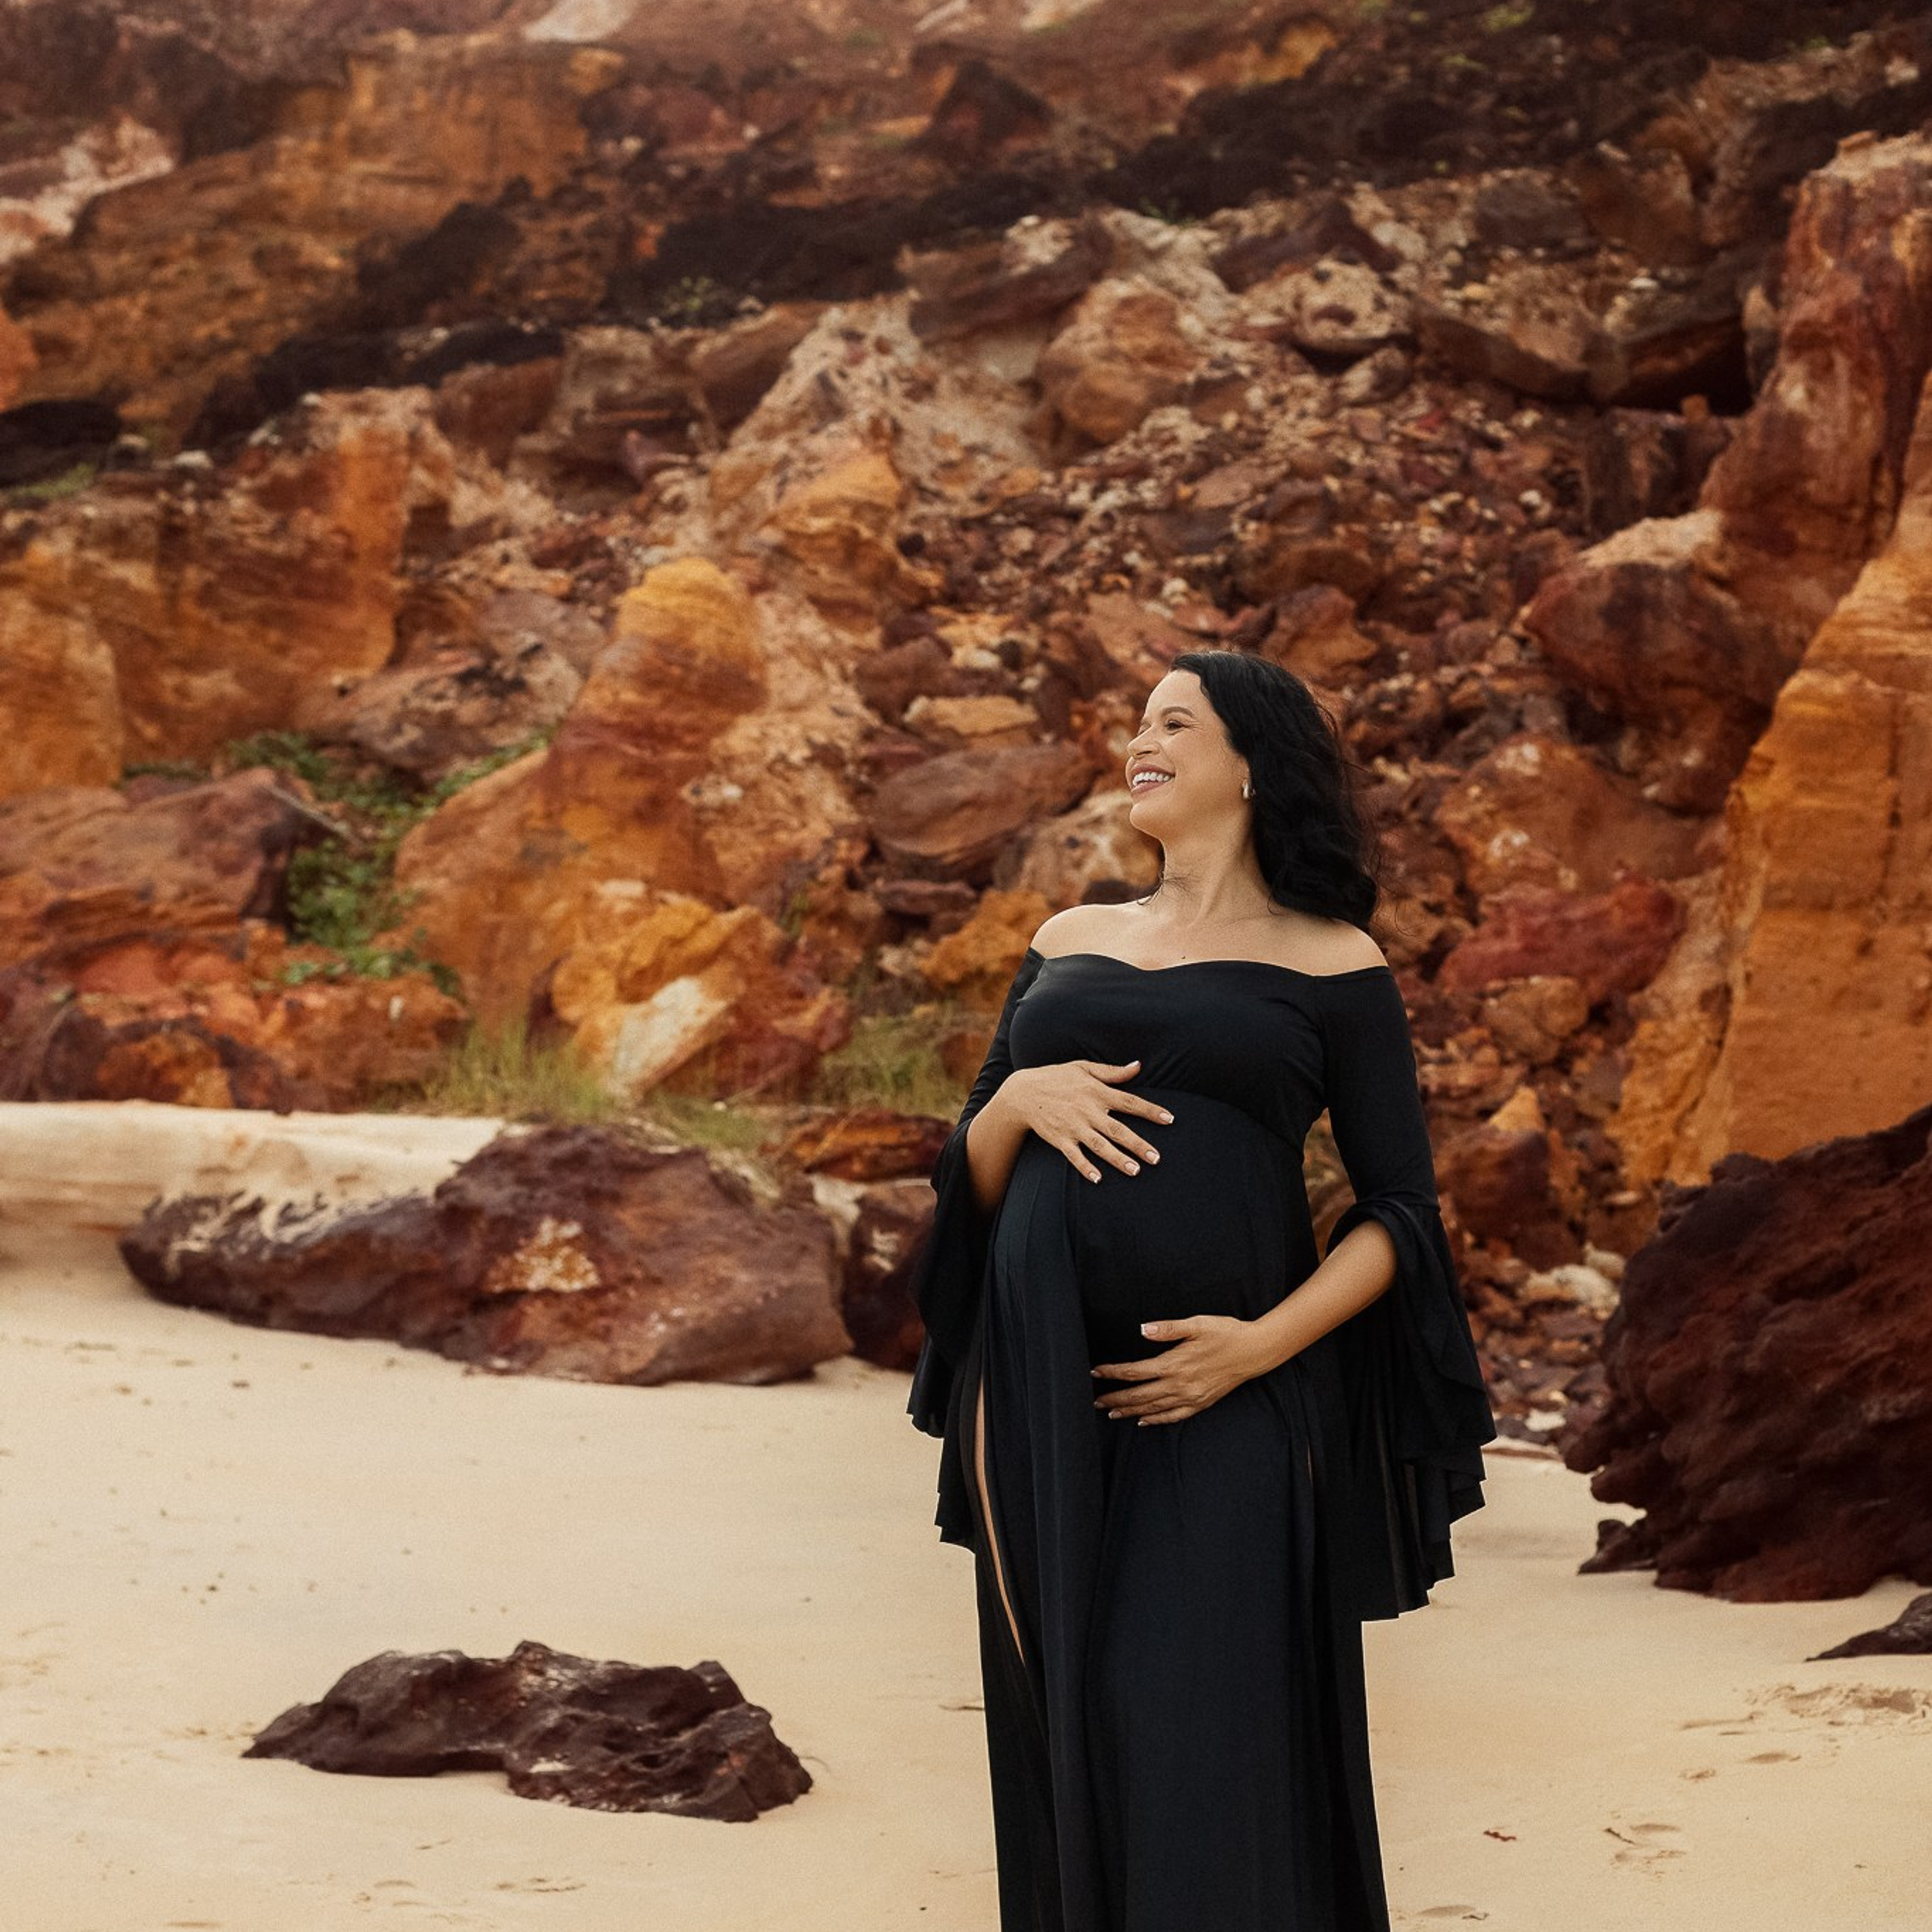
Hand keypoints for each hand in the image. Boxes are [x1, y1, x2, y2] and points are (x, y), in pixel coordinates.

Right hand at [999, 1058, 1171, 1182]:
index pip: (1129, 1102)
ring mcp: (1073, 1126)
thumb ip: (1112, 1071)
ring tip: (1136, 1171)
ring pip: (1099, 1145)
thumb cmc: (1057, 1077)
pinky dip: (1085, 1167)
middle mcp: (1087, 1110)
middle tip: (1156, 1158)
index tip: (1170, 1119)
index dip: (1150, 1110)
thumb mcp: (1083, 1068)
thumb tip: (1138, 1066)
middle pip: (1118, 1129)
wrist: (1023, 1092)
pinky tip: (1098, 1179)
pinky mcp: (1059, 1139)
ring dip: (1117, 1159)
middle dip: (1138, 1144)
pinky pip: (1074, 1156)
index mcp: (1097, 1091)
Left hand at [1091, 1315, 1271, 1424]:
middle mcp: (1180, 1385)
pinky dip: (1157, 1420)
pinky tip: (1145, 1421)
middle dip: (1115, 1398)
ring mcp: (1191, 1397)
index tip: (1096, 1373)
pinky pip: (1174, 1416)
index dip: (1113, 1373)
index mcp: (1175, 1364)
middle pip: (1140, 1395)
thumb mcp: (1196, 1324)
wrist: (1255, 1351)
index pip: (1135, 1372)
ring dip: (1131, 1411)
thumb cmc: (1225, 1333)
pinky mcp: (1201, 1403)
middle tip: (1095, 1401)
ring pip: (1154, 1409)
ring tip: (1112, 1412)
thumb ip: (1167, 1328)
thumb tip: (1142, 1329)